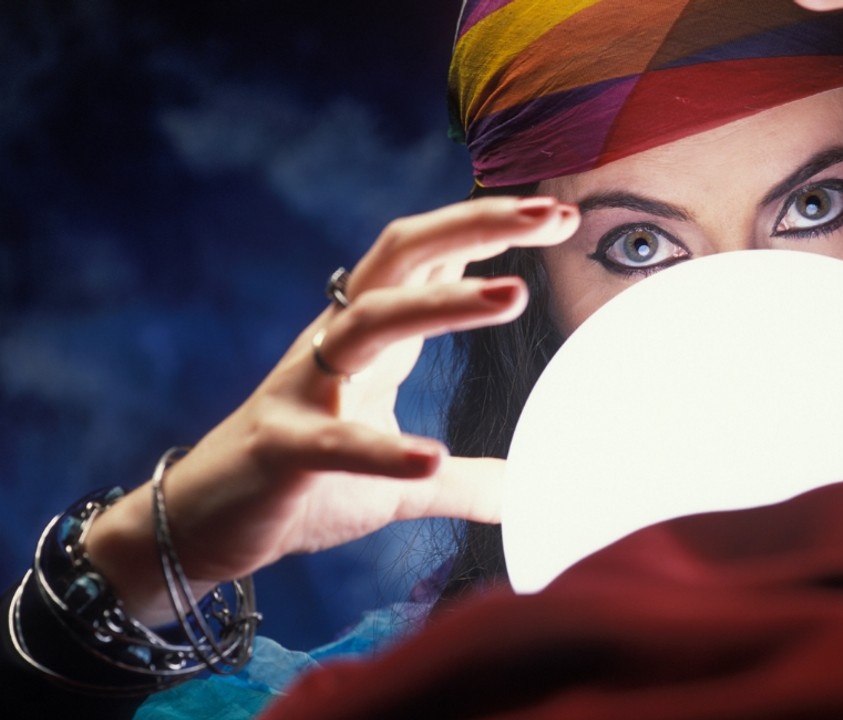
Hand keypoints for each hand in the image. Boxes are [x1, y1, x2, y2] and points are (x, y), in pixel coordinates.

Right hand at [84, 196, 578, 623]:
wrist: (201, 526)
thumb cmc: (303, 485)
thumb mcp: (399, 485)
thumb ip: (462, 483)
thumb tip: (524, 497)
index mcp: (370, 338)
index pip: (432, 259)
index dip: (491, 228)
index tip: (562, 216)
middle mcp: (338, 345)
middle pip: (402, 256)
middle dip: (475, 224)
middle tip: (552, 213)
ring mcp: (305, 390)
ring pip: (370, 321)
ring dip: (441, 304)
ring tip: (514, 295)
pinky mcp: (280, 448)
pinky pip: (332, 441)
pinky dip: (380, 449)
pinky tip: (430, 459)